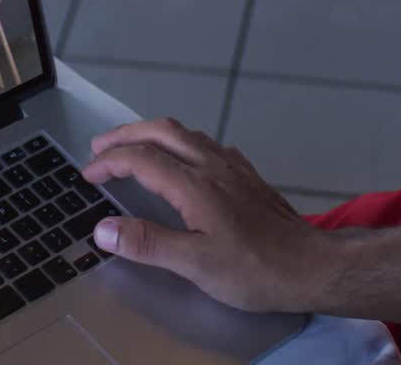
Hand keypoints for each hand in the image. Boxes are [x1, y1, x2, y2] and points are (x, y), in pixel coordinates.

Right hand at [81, 118, 340, 312]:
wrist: (312, 265)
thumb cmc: (256, 269)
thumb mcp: (195, 264)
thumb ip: (148, 243)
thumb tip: (103, 229)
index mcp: (195, 185)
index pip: (140, 159)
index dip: (109, 162)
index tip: (88, 174)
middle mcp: (213, 166)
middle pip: (161, 132)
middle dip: (125, 135)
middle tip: (100, 147)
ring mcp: (233, 167)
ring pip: (186, 133)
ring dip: (153, 134)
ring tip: (133, 147)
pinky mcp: (248, 175)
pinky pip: (208, 144)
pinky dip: (183, 144)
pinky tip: (184, 160)